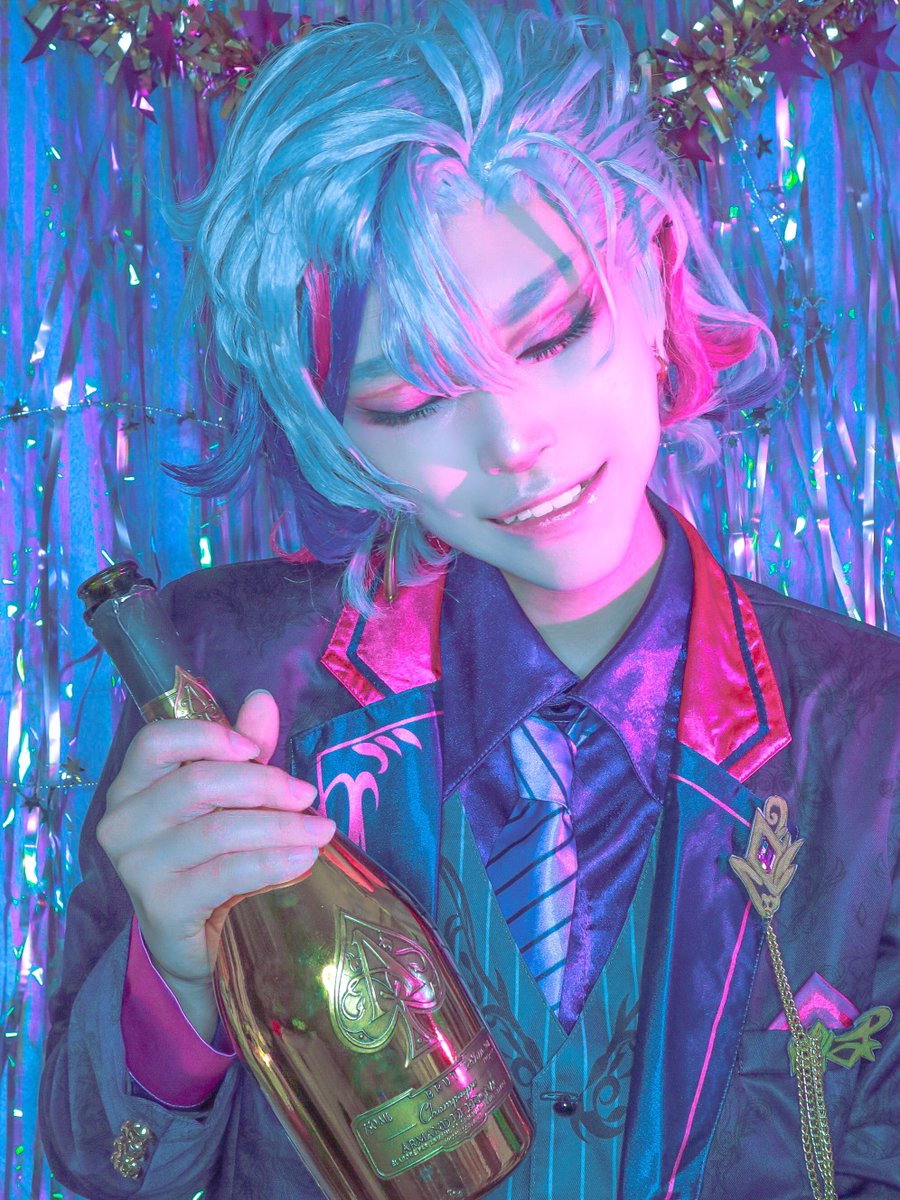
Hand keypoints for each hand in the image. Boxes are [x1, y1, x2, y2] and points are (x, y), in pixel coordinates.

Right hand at [98, 690, 334, 1001]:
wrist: (190, 942)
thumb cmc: (208, 859)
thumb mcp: (228, 800)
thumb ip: (242, 751)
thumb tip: (262, 700)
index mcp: (133, 785)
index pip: (156, 741)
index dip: (208, 736)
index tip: (256, 748)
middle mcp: (123, 822)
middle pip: (197, 783)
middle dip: (264, 785)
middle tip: (308, 795)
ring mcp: (136, 866)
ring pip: (217, 830)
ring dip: (280, 826)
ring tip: (320, 831)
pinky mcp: (160, 906)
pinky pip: (226, 873)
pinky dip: (272, 863)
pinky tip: (304, 859)